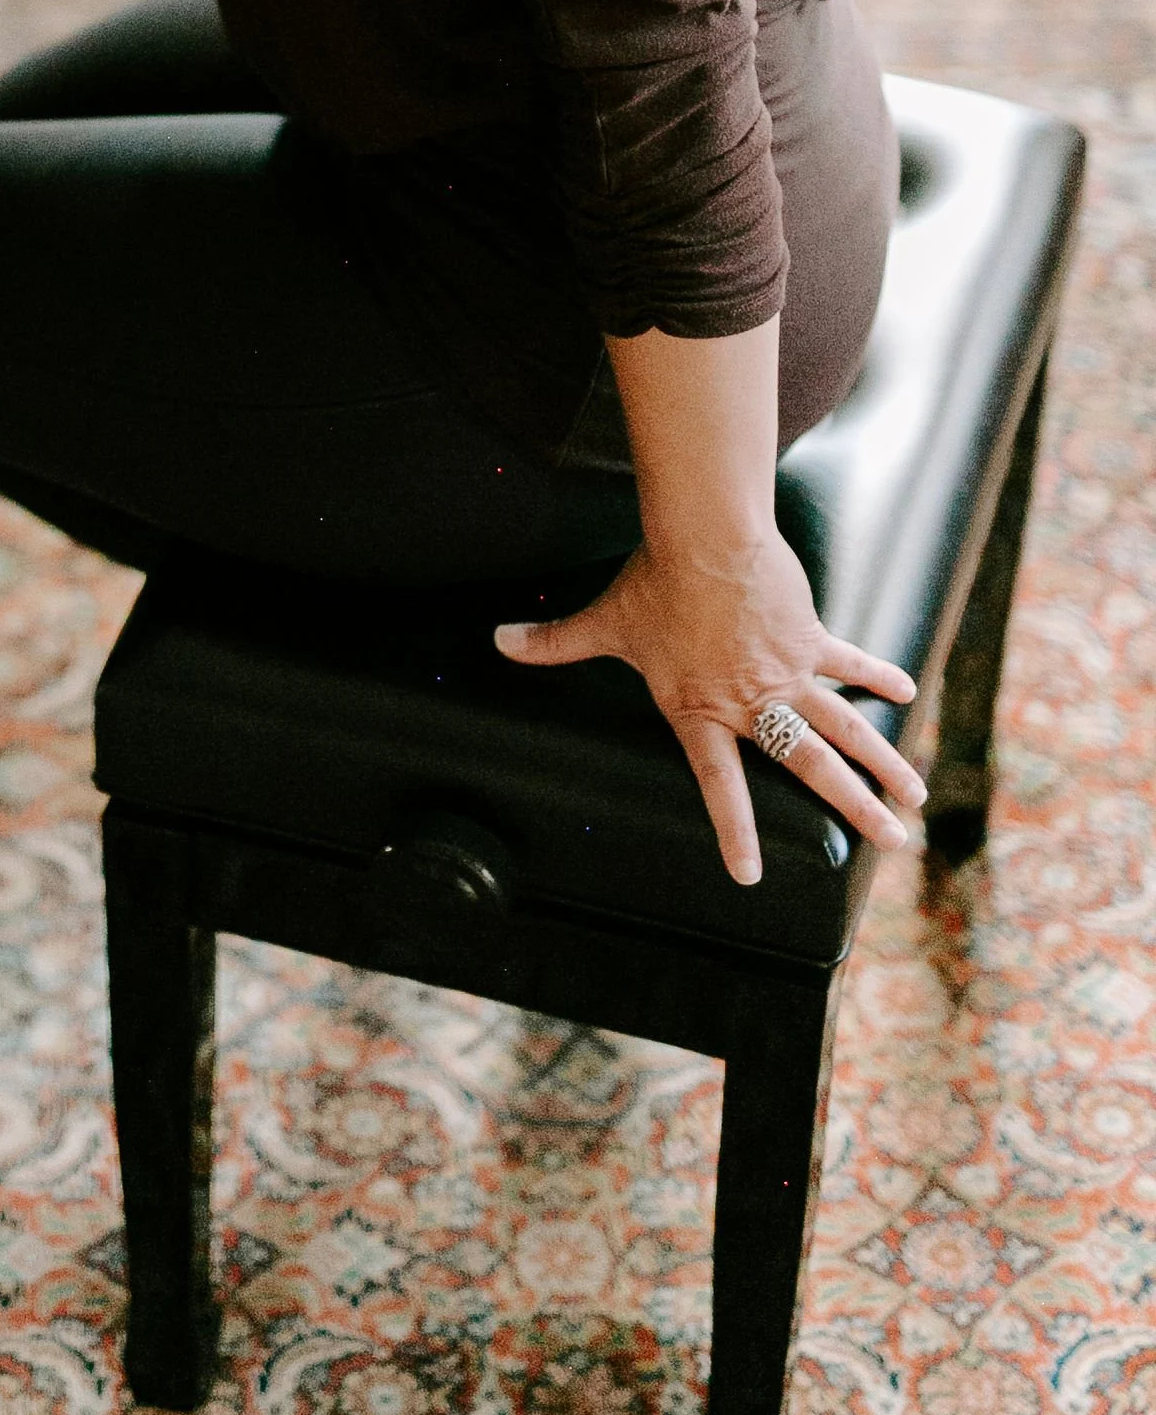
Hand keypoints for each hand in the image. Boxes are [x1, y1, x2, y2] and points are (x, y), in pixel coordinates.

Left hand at [494, 529, 925, 885]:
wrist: (704, 538)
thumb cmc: (652, 582)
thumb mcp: (603, 622)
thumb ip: (554, 643)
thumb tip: (499, 640)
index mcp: (700, 710)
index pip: (718, 785)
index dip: (733, 831)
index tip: (749, 876)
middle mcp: (752, 703)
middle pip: (809, 769)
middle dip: (854, 809)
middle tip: (891, 844)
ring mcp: (788, 673)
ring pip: (844, 730)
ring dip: (883, 765)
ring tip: (915, 798)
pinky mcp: (811, 639)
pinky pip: (850, 665)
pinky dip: (878, 679)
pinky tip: (908, 695)